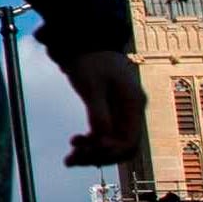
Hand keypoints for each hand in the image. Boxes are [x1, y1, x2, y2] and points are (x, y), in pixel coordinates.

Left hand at [57, 43, 149, 170]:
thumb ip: (97, 111)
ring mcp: (123, 112)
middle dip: (98, 156)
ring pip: (113, 144)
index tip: (86, 151)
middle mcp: (132, 111)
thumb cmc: (89, 60)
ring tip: (69, 158)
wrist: (86, 41)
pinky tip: (75, 143)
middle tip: (72, 159)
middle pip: (122, 147)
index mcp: (133, 104)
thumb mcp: (91, 85)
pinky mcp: (112, 112)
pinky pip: (106, 135)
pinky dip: (91, 143)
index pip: (129, 142)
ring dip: (93, 153)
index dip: (109, 153)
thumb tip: (102, 140)